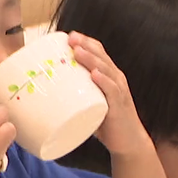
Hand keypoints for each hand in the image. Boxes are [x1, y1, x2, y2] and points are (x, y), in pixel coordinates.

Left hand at [68, 32, 151, 156]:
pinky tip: (95, 75)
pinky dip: (104, 81)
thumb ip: (75, 97)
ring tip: (78, 52)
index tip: (70, 35)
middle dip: (86, 45)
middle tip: (70, 38)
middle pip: (102, 56)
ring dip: (92, 60)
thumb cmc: (107, 122)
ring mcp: (119, 92)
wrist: (129, 142)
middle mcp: (116, 79)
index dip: (86, 41)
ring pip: (106, 70)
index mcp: (109, 76)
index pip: (100, 52)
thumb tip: (47, 96)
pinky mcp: (119, 106)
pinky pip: (112, 91)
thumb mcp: (90, 104)